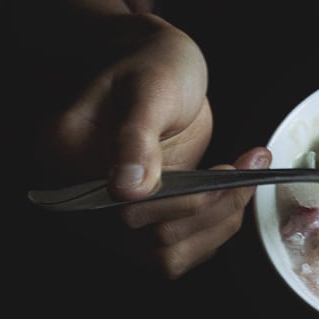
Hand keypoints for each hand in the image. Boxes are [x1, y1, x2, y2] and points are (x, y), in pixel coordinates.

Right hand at [5, 0, 271, 277]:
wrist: (164, 67)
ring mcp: (113, 211)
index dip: (181, 201)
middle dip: (212, 206)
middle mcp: (81, 194)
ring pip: (166, 254)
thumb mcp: (151, 86)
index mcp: (66, 154)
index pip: (122, 206)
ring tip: (248, 177)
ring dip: (219, 221)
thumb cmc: (155, 64)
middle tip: (251, 166)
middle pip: (147, 237)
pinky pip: (179, 248)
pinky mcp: (145, 218)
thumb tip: (127, 190)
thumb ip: (137, 136)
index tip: (228, 173)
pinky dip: (216, 227)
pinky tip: (235, 192)